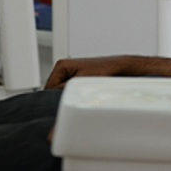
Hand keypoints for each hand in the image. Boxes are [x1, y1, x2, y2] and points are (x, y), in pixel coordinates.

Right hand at [44, 55, 170, 89]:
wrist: (122, 68)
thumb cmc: (106, 70)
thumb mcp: (80, 82)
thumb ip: (64, 91)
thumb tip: (56, 100)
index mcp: (61, 65)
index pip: (48, 88)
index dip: (56, 99)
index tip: (63, 105)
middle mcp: (65, 69)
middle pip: (55, 91)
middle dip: (63, 98)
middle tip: (75, 100)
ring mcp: (72, 74)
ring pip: (64, 93)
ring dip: (71, 97)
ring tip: (83, 95)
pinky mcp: (80, 79)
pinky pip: (73, 92)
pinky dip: (77, 96)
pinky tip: (86, 95)